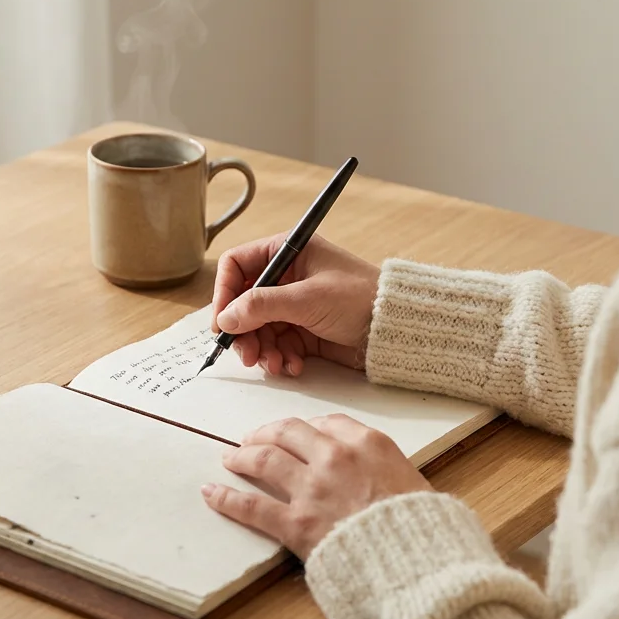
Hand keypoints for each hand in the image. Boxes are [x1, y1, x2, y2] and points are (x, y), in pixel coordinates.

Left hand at [201, 414, 430, 558]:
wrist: (416, 560)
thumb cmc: (421, 527)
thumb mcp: (413, 481)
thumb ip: (384, 469)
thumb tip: (373, 474)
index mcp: (368, 443)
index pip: (327, 423)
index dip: (307, 428)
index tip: (298, 433)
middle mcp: (335, 457)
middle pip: (288, 432)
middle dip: (267, 433)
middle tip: (253, 438)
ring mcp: (312, 489)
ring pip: (264, 460)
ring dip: (242, 456)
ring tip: (230, 458)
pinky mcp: (295, 523)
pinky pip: (252, 505)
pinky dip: (227, 498)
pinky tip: (212, 493)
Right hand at [211, 234, 377, 374]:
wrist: (395, 328)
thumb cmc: (359, 298)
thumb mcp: (307, 298)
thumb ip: (262, 305)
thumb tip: (225, 318)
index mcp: (288, 252)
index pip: (237, 266)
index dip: (224, 293)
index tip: (222, 323)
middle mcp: (287, 276)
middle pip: (244, 303)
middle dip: (243, 331)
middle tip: (246, 355)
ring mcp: (295, 305)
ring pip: (258, 328)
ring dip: (261, 349)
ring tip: (274, 364)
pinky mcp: (304, 330)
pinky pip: (278, 344)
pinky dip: (280, 357)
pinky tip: (293, 366)